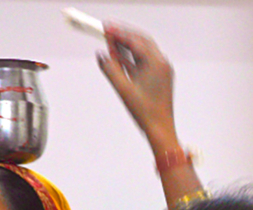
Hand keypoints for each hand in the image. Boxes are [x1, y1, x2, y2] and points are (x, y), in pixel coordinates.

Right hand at [97, 23, 177, 148]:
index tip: (105, 28)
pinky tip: (121, 59)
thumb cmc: (144, 112)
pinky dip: (132, 58)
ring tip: (111, 43)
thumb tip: (101, 55)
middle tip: (107, 31)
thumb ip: (111, 70)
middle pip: (141, 41)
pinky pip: (144, 62)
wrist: (160, 128)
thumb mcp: (123, 90)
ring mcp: (161, 70)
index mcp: (155, 63)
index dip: (119, 33)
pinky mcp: (159, 78)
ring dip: (127, 47)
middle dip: (123, 36)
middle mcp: (161, 62)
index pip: (135, 41)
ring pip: (143, 51)